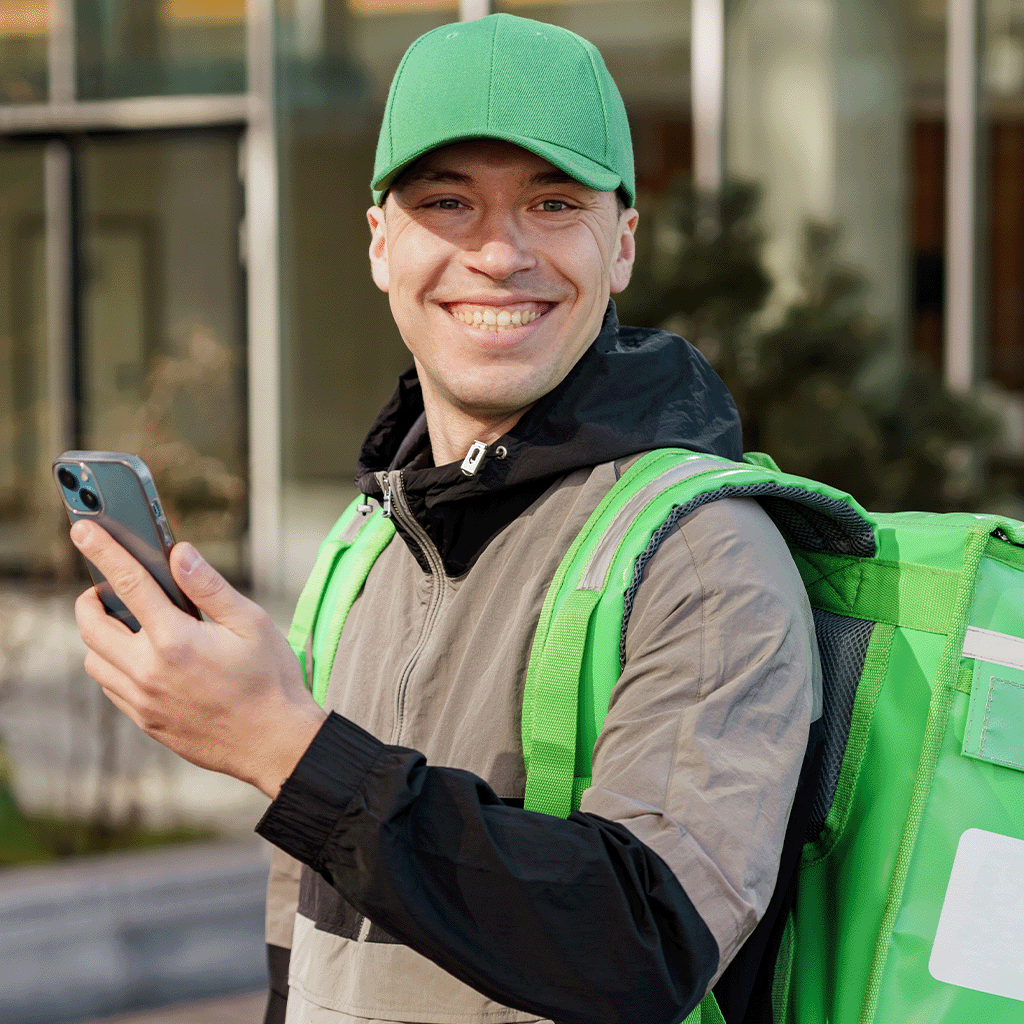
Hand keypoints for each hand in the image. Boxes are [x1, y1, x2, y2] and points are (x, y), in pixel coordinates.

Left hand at [71, 520, 326, 798]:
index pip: (128, 583)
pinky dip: (112, 666)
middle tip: (109, 588)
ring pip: (93, 660)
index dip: (103, 551)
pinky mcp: (146, 722)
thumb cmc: (271, 680)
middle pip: (91, 625)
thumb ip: (209, 586)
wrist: (275, 744)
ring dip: (99, 636)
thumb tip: (179, 553)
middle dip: (91, 598)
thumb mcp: (251, 623)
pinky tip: (142, 658)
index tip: (83, 530)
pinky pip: (110, 688)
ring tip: (129, 625)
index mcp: (176, 640)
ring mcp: (143, 701)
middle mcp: (149, 671)